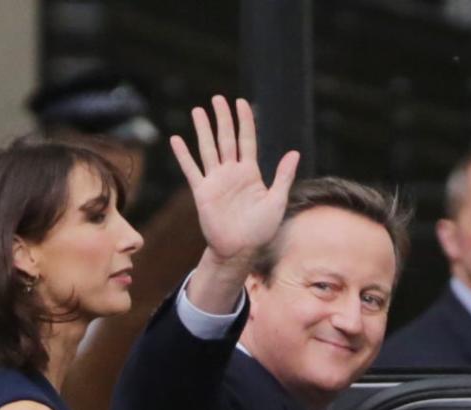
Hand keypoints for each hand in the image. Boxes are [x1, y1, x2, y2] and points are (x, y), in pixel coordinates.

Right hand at [170, 96, 299, 265]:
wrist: (241, 250)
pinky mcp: (202, 192)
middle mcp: (232, 173)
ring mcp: (216, 181)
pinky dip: (183, 155)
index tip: (241, 102)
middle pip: (227, 139)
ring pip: (208, 149)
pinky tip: (176, 139)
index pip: (247, 140)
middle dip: (223, 118)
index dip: (245, 121)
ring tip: (198, 110)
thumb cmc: (261, 230)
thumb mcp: (277, 201)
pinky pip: (191, 170)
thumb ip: (283, 176)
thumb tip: (294, 153)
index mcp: (251, 173)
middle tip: (218, 98)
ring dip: (203, 130)